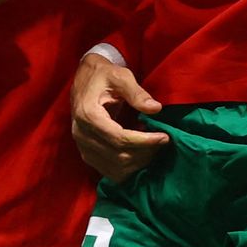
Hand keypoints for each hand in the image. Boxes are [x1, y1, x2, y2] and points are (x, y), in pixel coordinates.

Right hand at [71, 52, 169, 182]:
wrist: (85, 79)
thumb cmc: (104, 75)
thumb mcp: (121, 76)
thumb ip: (137, 93)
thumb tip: (156, 108)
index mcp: (88, 115)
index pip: (119, 138)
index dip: (144, 141)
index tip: (164, 137)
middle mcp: (81, 134)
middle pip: (118, 156)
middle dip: (145, 152)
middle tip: (163, 141)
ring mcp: (82, 146)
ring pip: (115, 168)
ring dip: (138, 162)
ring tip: (155, 148)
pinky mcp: (87, 153)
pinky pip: (109, 171)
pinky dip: (128, 168)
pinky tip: (142, 155)